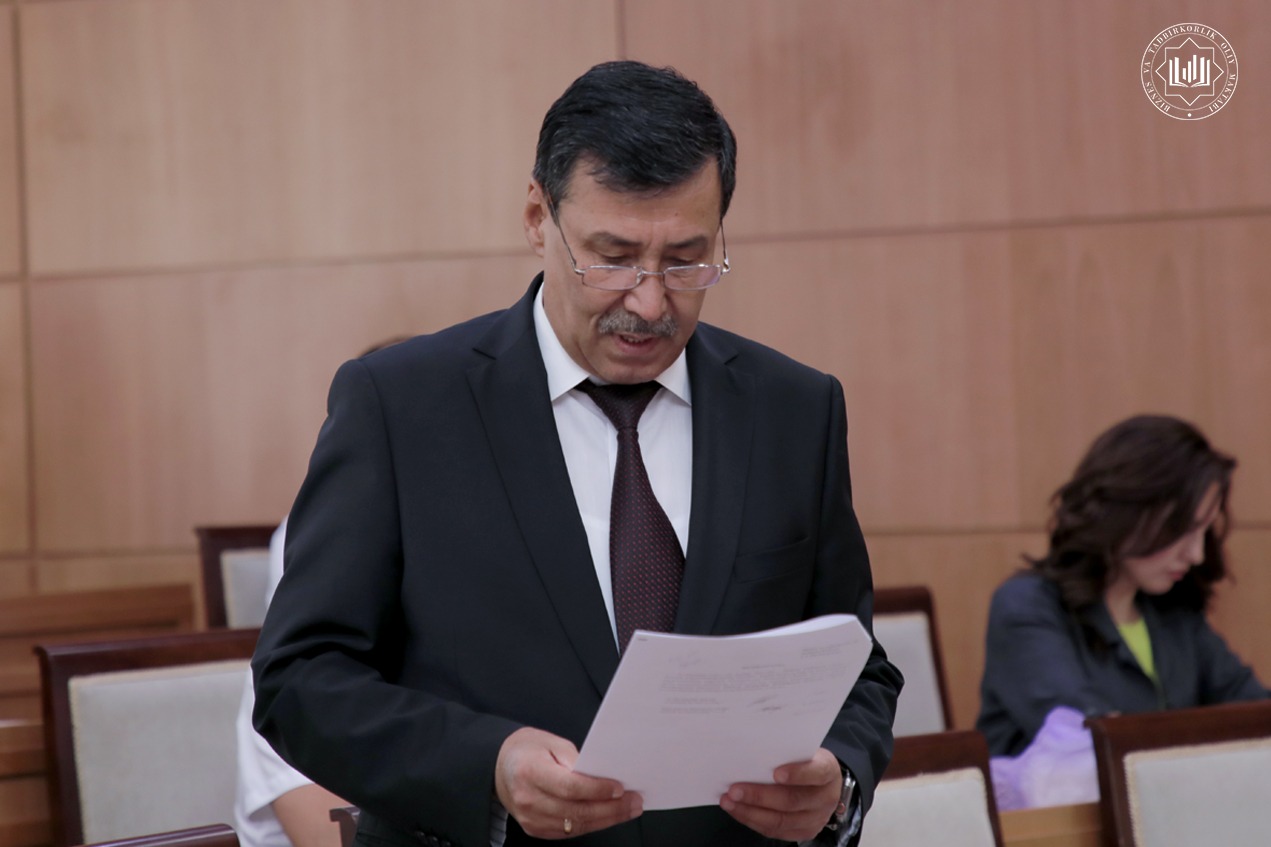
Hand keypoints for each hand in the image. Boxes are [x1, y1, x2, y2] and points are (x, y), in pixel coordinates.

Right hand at [495, 727, 642, 838]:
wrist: (502, 767)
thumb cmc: (528, 750)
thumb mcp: (550, 742)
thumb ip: (575, 759)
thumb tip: (603, 775)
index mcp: (530, 772)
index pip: (569, 787)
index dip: (597, 789)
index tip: (620, 788)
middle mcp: (527, 799)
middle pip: (576, 810)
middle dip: (610, 808)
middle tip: (634, 801)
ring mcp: (530, 818)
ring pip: (575, 825)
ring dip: (606, 819)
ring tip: (628, 809)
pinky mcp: (536, 829)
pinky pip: (569, 831)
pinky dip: (592, 824)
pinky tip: (608, 816)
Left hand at [719, 747, 841, 841]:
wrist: (823, 783)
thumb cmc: (805, 761)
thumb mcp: (803, 750)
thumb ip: (784, 752)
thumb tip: (751, 752)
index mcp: (828, 771)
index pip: (816, 772)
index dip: (797, 774)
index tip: (775, 773)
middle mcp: (826, 798)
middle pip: (792, 800)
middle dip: (760, 796)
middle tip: (734, 789)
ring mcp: (816, 819)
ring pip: (781, 820)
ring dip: (750, 812)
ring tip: (729, 802)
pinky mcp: (803, 832)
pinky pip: (775, 831)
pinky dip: (752, 820)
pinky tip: (737, 810)